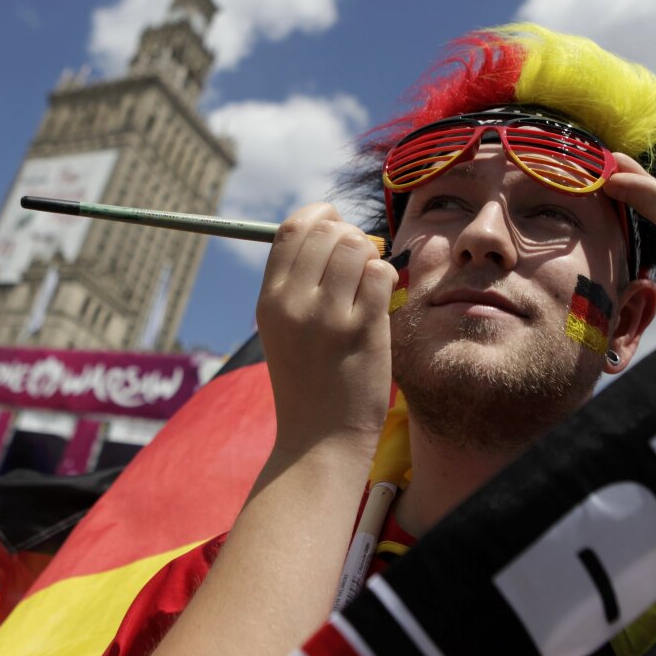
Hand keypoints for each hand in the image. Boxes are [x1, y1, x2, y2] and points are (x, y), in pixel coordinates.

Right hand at [256, 203, 396, 457]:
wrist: (319, 439)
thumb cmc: (309, 380)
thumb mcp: (283, 329)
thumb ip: (297, 282)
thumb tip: (328, 228)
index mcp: (269, 300)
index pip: (291, 229)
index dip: (320, 216)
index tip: (336, 225)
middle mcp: (292, 303)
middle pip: (327, 231)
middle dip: (351, 235)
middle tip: (359, 260)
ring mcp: (327, 316)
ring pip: (357, 247)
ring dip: (371, 257)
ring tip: (370, 283)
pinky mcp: (362, 330)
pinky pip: (380, 274)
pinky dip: (386, 277)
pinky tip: (381, 299)